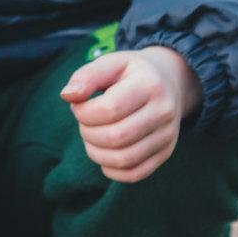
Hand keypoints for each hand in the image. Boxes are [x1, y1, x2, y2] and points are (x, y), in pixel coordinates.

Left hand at [59, 45, 201, 183]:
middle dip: (87, 133)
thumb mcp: (111, 63)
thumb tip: (67, 96)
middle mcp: (163, 112)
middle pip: (116, 137)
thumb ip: (86, 76)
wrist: (170, 83)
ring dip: (95, 152)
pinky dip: (111, 170)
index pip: (109, 109)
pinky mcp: (165, 153)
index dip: (83, 112)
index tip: (78, 105)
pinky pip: (135, 173)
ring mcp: (167, 136)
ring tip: (91, 136)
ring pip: (123, 159)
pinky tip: (103, 153)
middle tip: (84, 122)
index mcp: (149, 85)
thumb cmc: (131, 73)